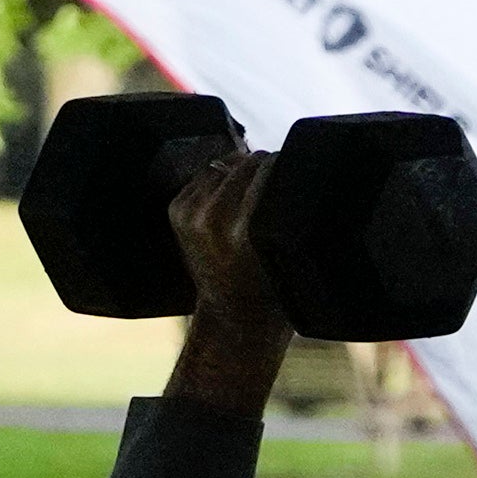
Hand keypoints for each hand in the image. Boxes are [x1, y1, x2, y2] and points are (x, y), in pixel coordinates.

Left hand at [158, 147, 288, 417]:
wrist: (234, 317)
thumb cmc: (275, 287)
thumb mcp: (291, 250)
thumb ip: (290, 208)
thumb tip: (293, 160)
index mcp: (246, 230)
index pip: (269, 168)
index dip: (287, 163)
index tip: (298, 167)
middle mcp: (213, 220)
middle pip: (248, 162)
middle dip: (266, 167)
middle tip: (281, 180)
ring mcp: (191, 215)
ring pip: (227, 163)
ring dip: (244, 171)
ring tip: (259, 191)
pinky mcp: (178, 211)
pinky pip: (208, 174)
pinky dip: (224, 179)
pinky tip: (237, 198)